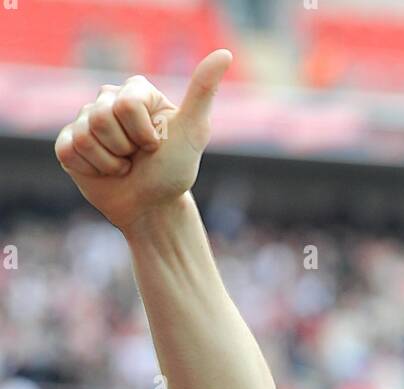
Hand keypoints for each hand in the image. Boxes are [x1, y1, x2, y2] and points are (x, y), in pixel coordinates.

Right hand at [54, 49, 231, 233]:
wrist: (153, 208)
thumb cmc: (173, 171)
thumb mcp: (193, 132)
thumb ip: (203, 92)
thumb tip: (224, 54)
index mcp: (136, 91)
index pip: (126, 104)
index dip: (142, 134)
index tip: (155, 145)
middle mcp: (108, 99)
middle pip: (101, 117)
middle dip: (124, 149)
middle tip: (137, 158)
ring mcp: (86, 120)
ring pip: (85, 136)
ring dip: (109, 163)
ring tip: (123, 166)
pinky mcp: (69, 143)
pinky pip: (69, 150)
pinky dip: (91, 169)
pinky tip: (104, 172)